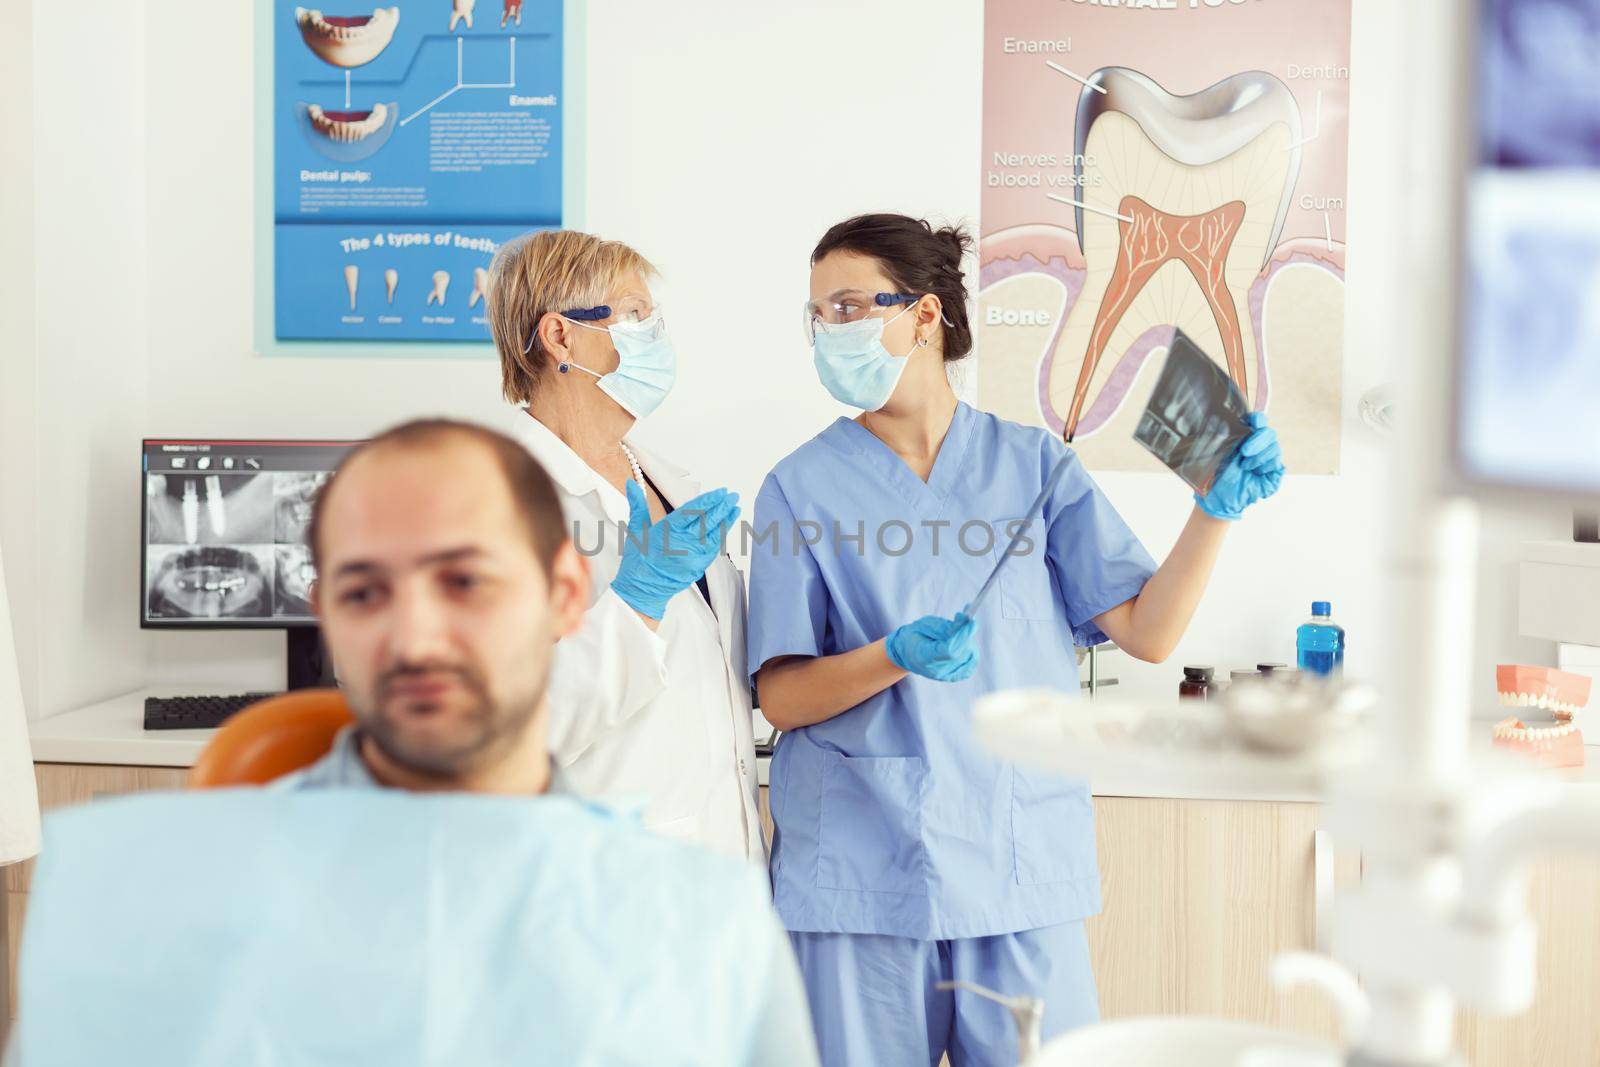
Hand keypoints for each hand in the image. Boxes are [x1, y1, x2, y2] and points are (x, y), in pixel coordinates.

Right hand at [610, 480, 739, 619]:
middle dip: (722, 507)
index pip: (691, 512)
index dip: (708, 501)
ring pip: (713, 535)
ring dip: (726, 520)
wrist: (642, 590)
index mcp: (666, 532)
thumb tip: (631, 482)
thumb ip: (638, 504)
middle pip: (706, 522)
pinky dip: (721, 536)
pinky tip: (727, 526)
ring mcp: (692, 557)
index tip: (720, 491)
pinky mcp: (698, 567)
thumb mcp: (636, 529)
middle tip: (733, 495)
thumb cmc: (638, 560)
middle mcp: (681, 544)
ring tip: (735, 507)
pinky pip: (713, 549)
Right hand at [885, 613, 978, 681]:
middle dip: (967, 634)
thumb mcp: (925, 625)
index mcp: (923, 658)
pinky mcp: (955, 676)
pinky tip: (964, 640)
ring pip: (970, 657)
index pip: (949, 650)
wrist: (907, 653)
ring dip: (968, 640)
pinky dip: (971, 649)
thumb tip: (967, 621)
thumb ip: (945, 625)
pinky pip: (972, 662)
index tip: (971, 621)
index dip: (962, 635)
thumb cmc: (915, 635)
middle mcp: (936, 671)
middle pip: (961, 653)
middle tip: (966, 618)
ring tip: (958, 631)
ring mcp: (946, 676)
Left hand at [1196, 412, 1283, 520]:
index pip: (1258, 420)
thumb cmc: (1216, 475)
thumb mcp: (1215, 452)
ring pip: (1274, 448)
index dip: (1257, 419)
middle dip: (1257, 441)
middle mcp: (1260, 445)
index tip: (1252, 422)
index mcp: (1246, 436)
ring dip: (1258, 457)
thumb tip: (1219, 418)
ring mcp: (1269, 458)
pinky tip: (1255, 473)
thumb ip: (1221, 434)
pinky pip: (1277, 463)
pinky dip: (1265, 466)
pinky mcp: (1275, 471)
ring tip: (1245, 467)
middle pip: (1269, 433)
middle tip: (1244, 452)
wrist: (1219, 498)